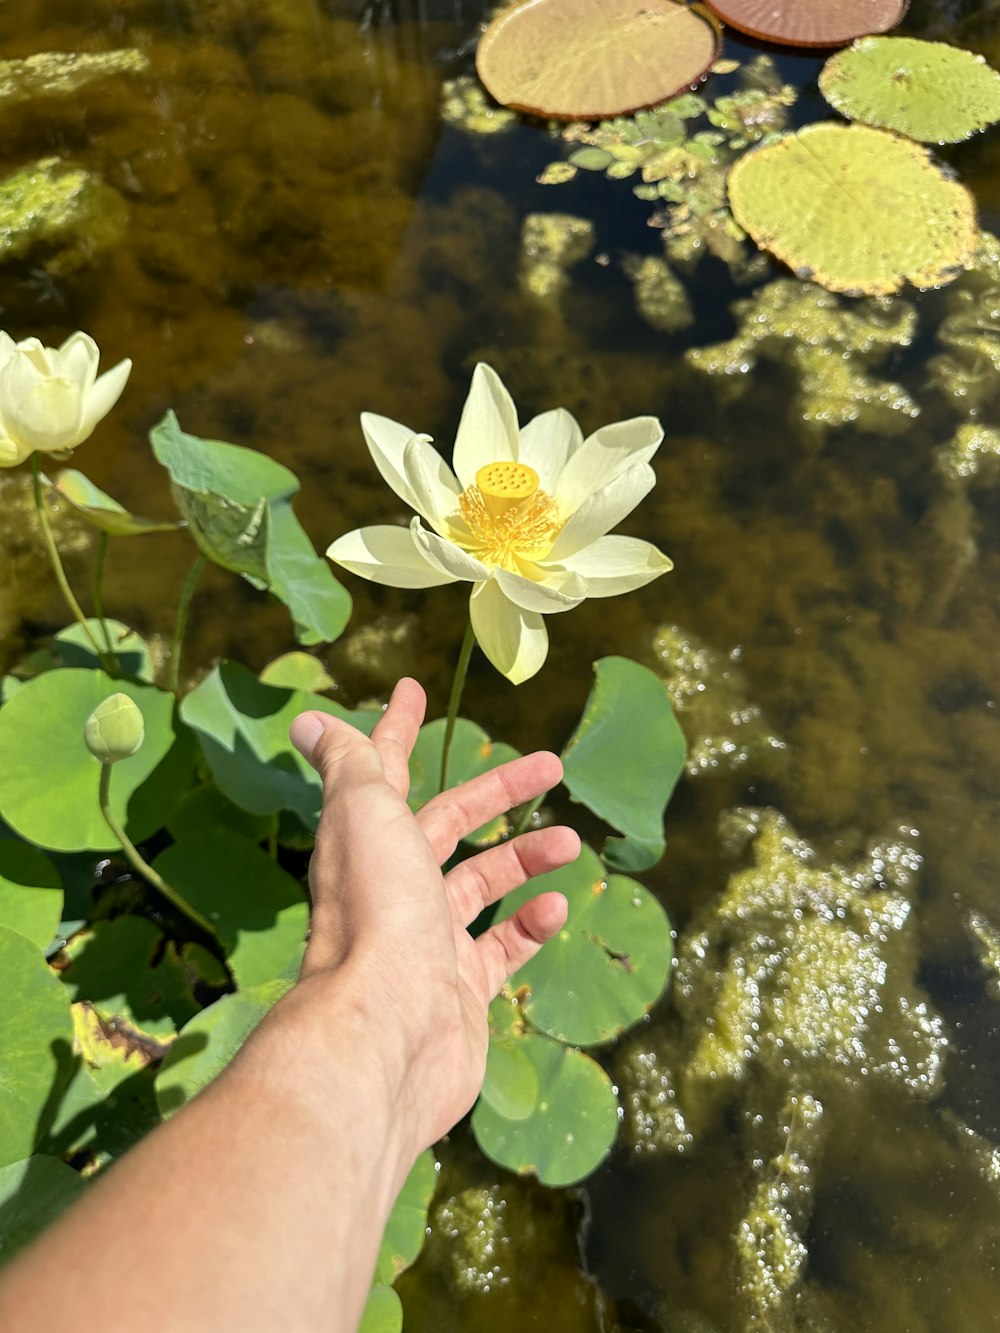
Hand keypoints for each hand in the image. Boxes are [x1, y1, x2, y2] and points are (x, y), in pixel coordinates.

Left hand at [289, 678, 577, 1154]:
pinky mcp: (460, 991)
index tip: (413, 691)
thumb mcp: (364, 815)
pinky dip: (530, 925)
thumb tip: (310, 720)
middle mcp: (392, 886)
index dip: (396, 728)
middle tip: (551, 765)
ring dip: (526, 857)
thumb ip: (351, 765)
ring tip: (570, 843)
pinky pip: (503, 947)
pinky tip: (555, 909)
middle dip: (497, 791)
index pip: (381, 769)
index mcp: (365, 839)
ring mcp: (427, 941)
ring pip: (482, 885)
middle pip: (449, 824)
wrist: (386, 1033)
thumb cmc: (376, 911)